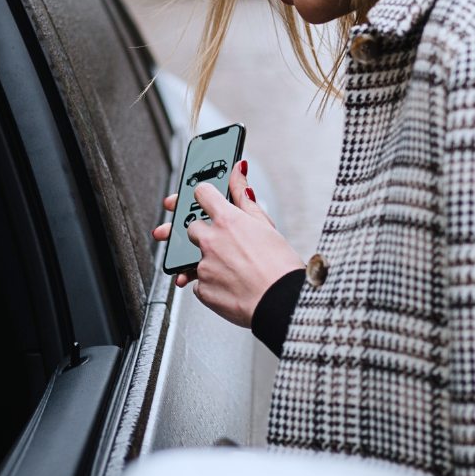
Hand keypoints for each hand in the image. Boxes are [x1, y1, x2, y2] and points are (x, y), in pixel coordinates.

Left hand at [151, 160, 303, 327]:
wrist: (283, 305)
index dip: (204, 196)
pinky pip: (198, 282)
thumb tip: (238, 170)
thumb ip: (245, 197)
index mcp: (227, 220)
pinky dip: (211, 283)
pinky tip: (230, 284)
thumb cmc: (280, 268)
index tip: (205, 200)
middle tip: (226, 244)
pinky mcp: (202, 289)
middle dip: (205, 233)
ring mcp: (204, 266)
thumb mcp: (265, 225)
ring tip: (233, 269)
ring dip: (209, 261)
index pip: (201, 193)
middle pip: (192, 226)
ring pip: (194, 257)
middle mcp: (211, 241)